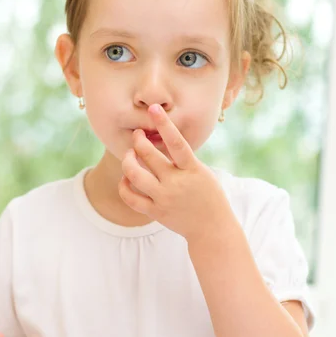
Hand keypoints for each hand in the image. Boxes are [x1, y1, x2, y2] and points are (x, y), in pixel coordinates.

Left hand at [119, 104, 234, 241]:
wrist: (211, 228)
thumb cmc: (208, 195)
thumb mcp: (202, 172)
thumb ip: (183, 159)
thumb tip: (161, 139)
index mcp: (192, 170)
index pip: (176, 143)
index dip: (164, 124)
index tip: (153, 109)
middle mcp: (176, 183)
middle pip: (148, 155)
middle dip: (138, 141)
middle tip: (137, 135)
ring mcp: (164, 198)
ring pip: (134, 175)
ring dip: (127, 160)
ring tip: (129, 155)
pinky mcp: (155, 212)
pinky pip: (131, 197)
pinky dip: (124, 186)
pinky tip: (126, 179)